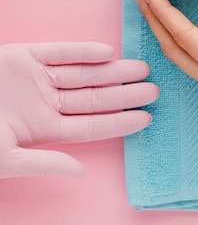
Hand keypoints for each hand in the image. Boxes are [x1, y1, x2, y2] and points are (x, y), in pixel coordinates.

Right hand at [0, 42, 157, 177]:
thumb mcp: (5, 158)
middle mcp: (46, 102)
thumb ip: (43, 163)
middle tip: (154, 90)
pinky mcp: (24, 55)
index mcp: (43, 129)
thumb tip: (81, 173)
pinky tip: (107, 52)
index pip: (91, 126)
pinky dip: (81, 51)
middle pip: (94, 98)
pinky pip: (58, 52)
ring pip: (83, 74)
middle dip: (124, 94)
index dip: (119, 122)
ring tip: (141, 69)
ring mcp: (37, 78)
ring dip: (112, 71)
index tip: (146, 119)